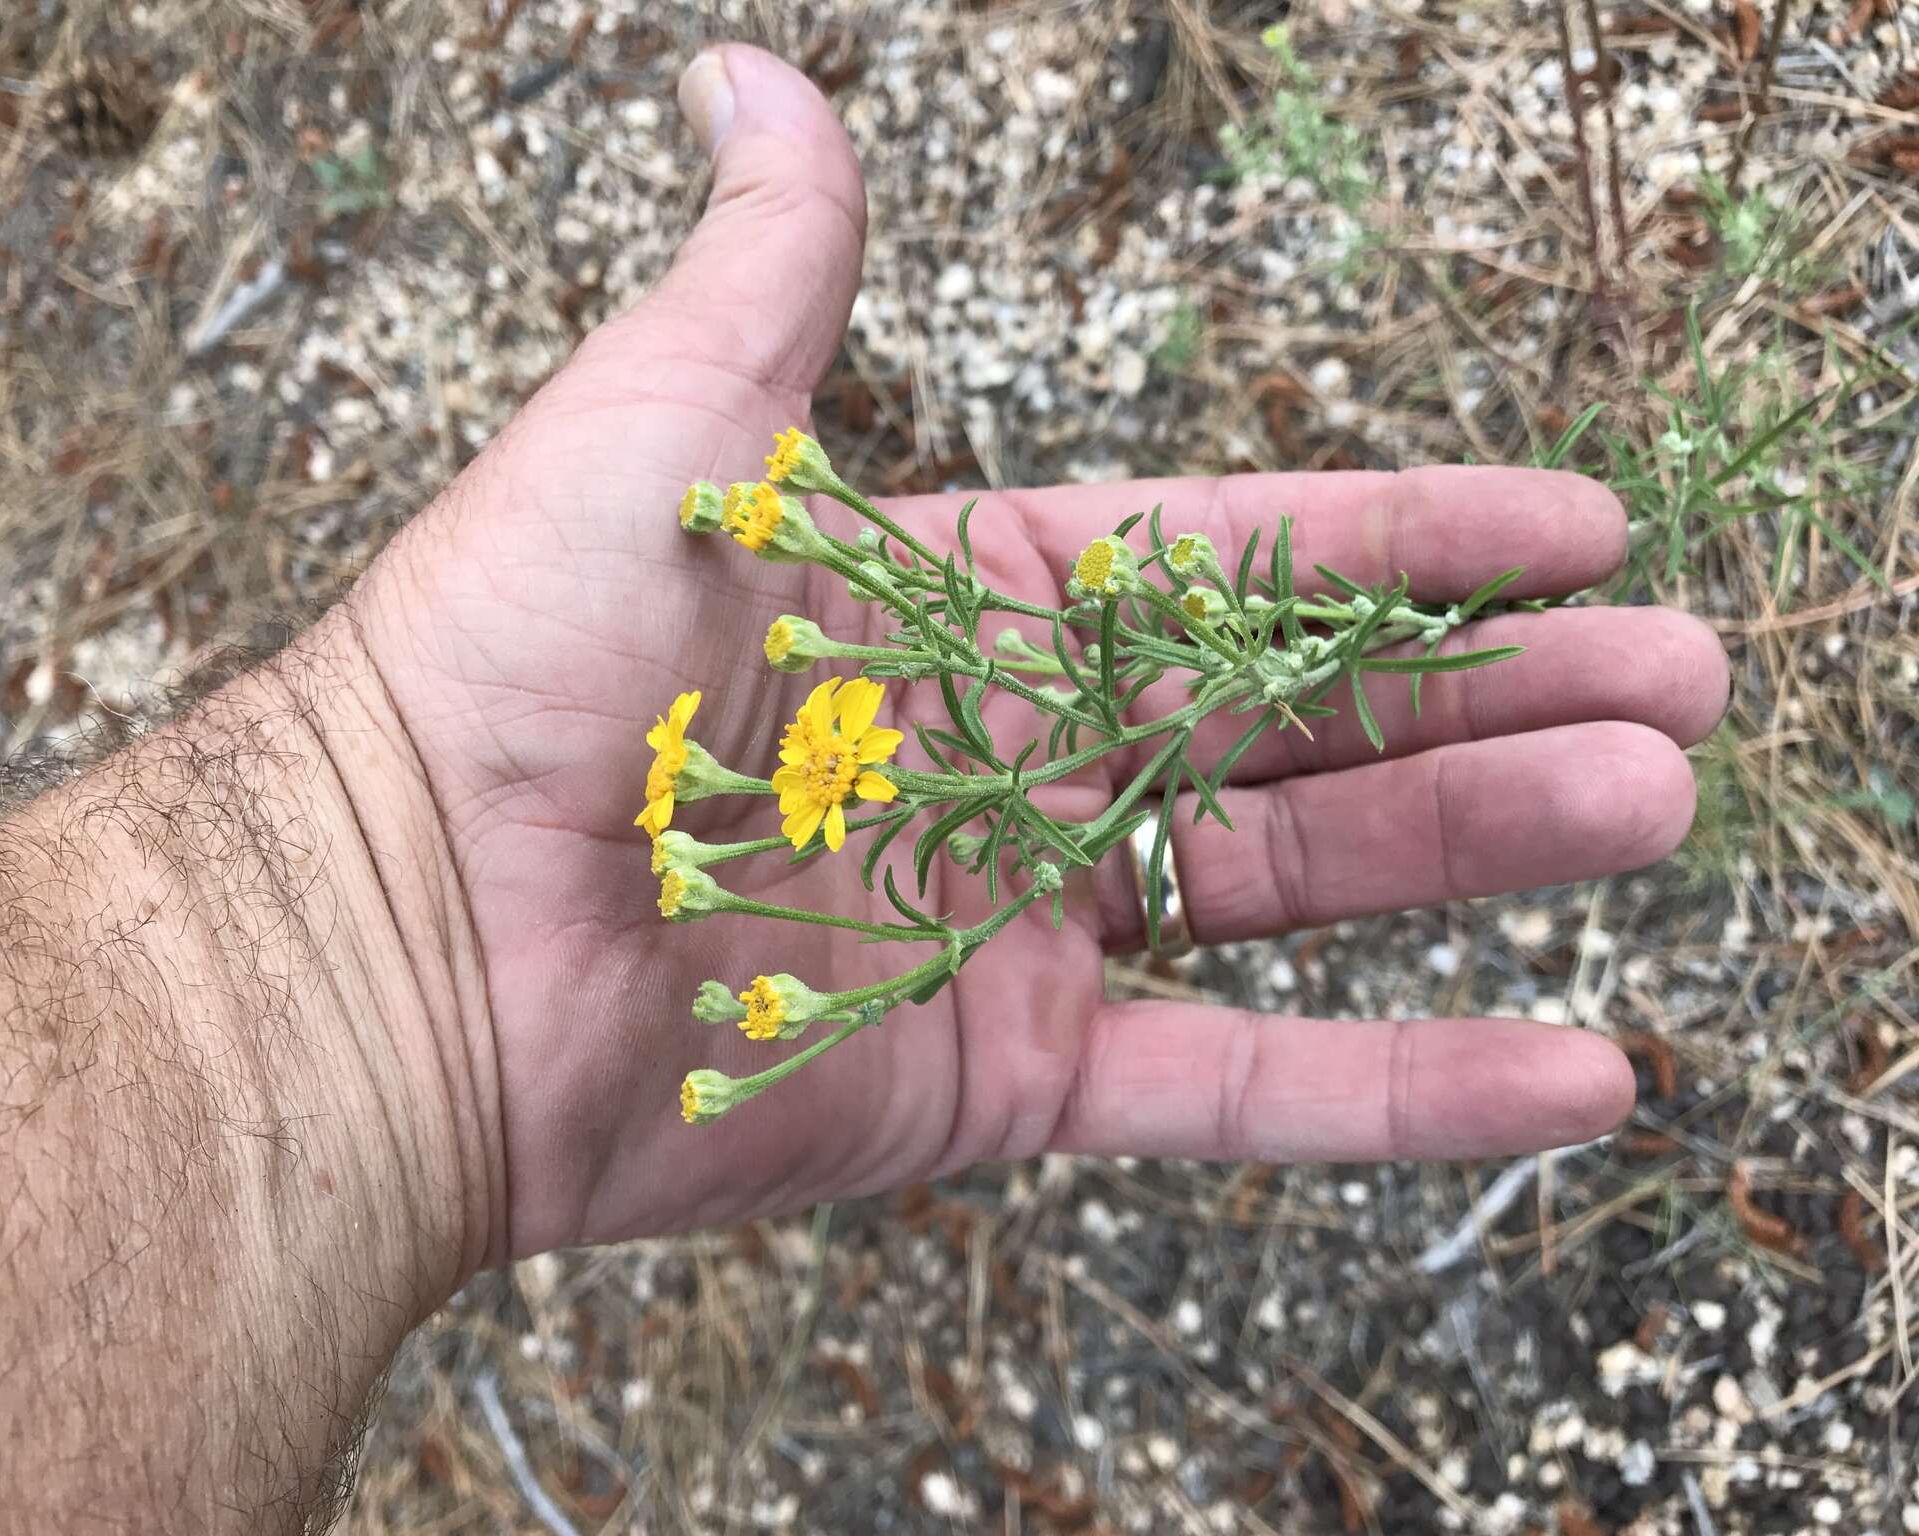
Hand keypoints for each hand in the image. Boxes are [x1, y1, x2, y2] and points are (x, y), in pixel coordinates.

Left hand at [337, 46, 1727, 1261]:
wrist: (404, 940)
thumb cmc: (509, 666)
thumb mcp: (660, 428)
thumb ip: (765, 267)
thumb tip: (747, 78)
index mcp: (966, 605)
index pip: (1237, 558)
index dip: (1407, 540)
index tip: (1573, 525)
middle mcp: (1013, 761)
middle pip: (1303, 723)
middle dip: (1497, 691)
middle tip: (1682, 673)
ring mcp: (1020, 926)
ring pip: (1301, 888)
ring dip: (1485, 849)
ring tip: (1660, 801)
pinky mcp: (1005, 1079)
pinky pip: (1241, 1085)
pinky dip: (1405, 1086)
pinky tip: (1574, 1066)